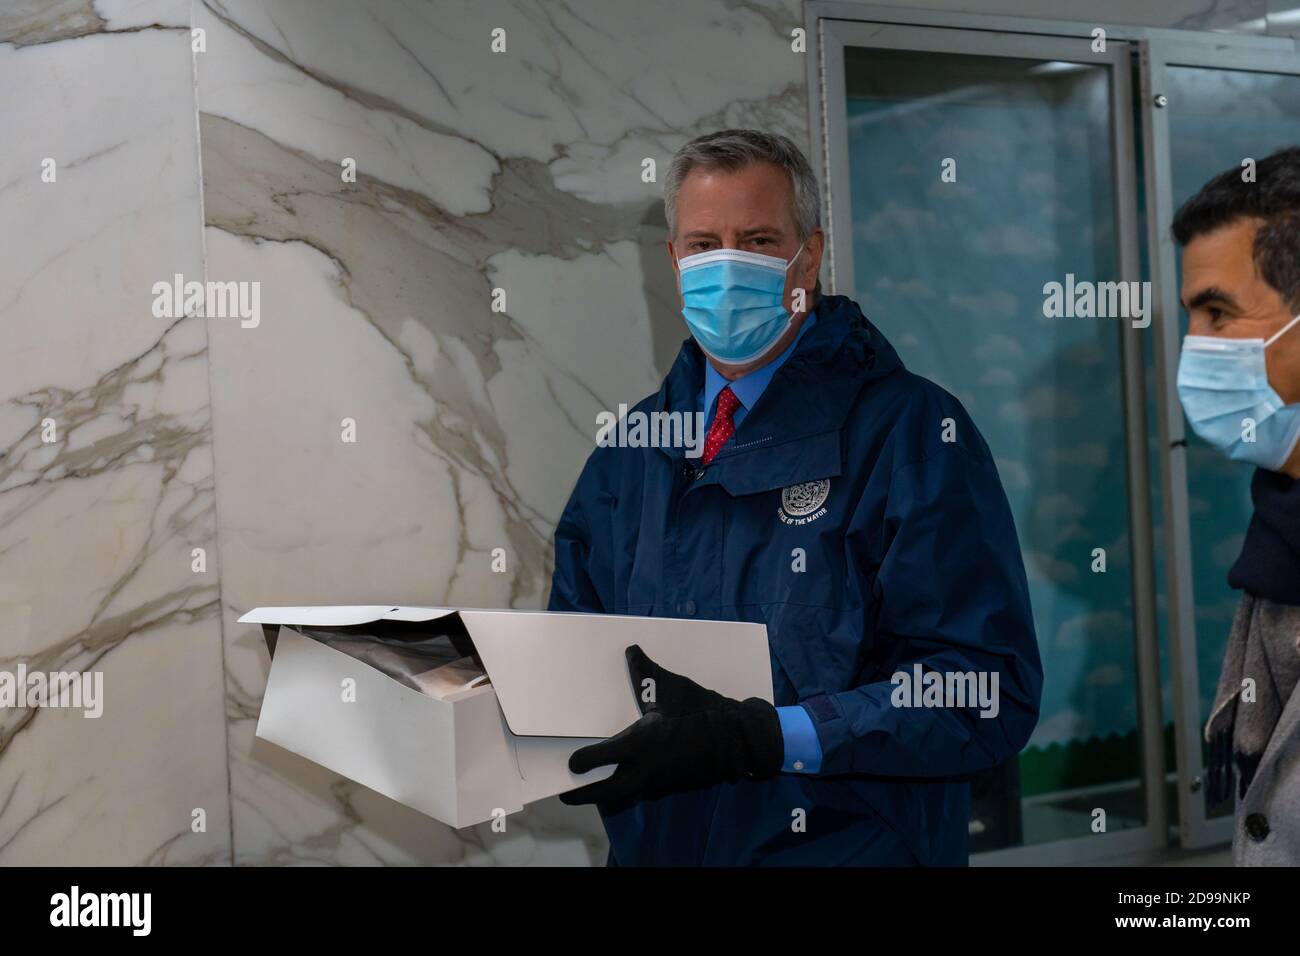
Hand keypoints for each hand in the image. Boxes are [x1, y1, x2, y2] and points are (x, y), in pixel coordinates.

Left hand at [559, 644, 781, 812]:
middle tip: (566, 796)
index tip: (572, 763)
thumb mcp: (673, 689)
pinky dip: (631, 790)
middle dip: (584, 796)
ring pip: (625, 796)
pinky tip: (627, 782)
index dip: (581, 762)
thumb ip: (646, 673)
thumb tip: (631, 650)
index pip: (599, 758)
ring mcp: (659, 782)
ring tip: (592, 792)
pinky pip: (644, 792)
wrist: (737, 738)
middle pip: (606, 792)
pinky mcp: (672, 787)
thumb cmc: (702, 711)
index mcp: (639, 743)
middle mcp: (644, 768)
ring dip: (607, 796)